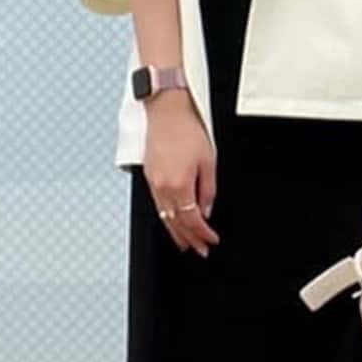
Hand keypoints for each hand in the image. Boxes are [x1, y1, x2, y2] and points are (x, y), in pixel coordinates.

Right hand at [143, 91, 220, 255]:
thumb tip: (207, 210)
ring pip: (165, 216)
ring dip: (176, 232)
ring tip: (185, 244)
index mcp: (180, 184)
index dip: (203, 233)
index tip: (211, 240)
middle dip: (190, 239)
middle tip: (200, 250)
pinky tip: (172, 222)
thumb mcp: (208, 161)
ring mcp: (153, 183)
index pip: (192, 219)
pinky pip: (158, 205)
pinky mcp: (149, 177)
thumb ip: (208, 189)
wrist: (167, 111)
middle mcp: (163, 187)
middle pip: (177, 222)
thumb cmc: (188, 131)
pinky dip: (167, 217)